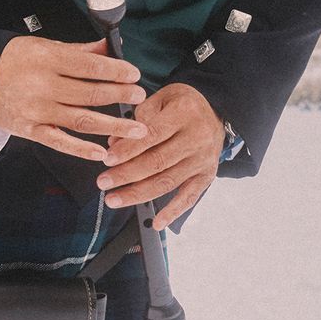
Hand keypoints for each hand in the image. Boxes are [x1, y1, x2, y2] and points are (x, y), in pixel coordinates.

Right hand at [0, 35, 147, 160]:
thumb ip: (78, 51)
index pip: (90, 66)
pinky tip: (100, 152)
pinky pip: (60, 142)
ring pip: (82, 120)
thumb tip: (108, 47)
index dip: (116, 71)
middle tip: (140, 97)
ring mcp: (37, 110)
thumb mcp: (43, 47)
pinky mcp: (30, 130)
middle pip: (91, 93)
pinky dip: (81, 149)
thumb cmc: (12, 61)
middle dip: (120, 96)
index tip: (134, 75)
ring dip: (113, 126)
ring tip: (136, 129)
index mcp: (48, 60)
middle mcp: (43, 86)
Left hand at [97, 82, 222, 227]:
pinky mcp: (206, 175)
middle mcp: (196, 138)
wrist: (217, 111)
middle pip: (157, 162)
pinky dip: (173, 212)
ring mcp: (202, 159)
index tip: (107, 160)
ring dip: (138, 194)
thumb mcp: (162, 97)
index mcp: (184, 113)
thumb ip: (139, 117)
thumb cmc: (183, 105)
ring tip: (114, 200)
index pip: (152, 135)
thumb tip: (114, 143)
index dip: (128, 150)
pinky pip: (189, 197)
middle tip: (103, 183)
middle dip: (126, 175)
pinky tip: (157, 223)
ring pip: (167, 181)